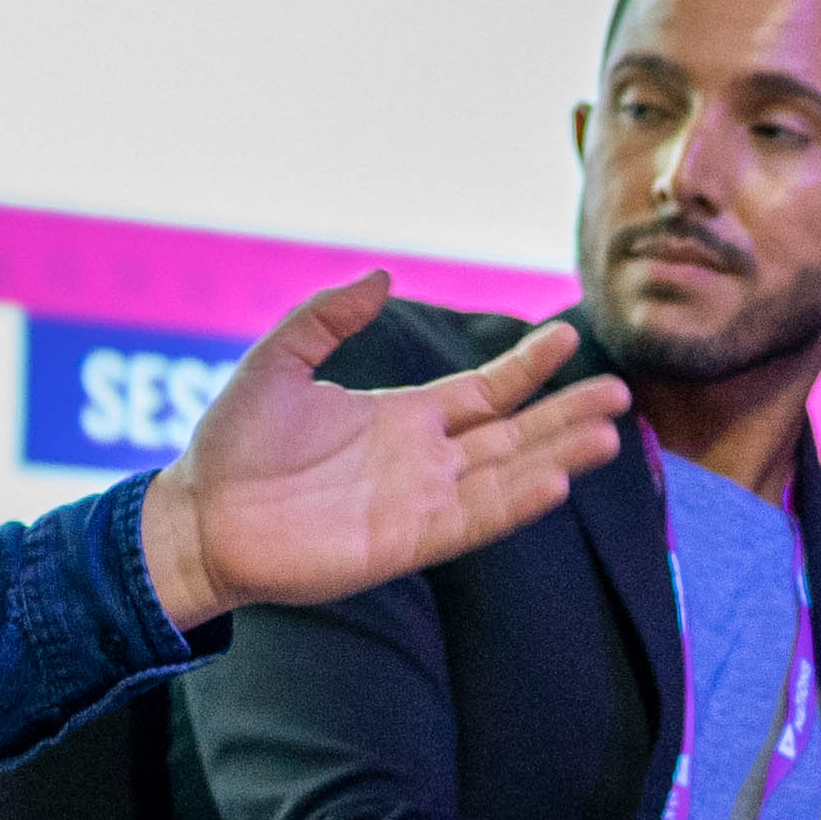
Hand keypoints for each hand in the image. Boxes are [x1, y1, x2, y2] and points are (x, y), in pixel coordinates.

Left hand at [143, 275, 629, 628]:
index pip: (486, 391)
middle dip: (567, 415)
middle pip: (515, 434)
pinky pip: (474, 520)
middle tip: (620, 394)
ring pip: (508, 476)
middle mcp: (424, 460)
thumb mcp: (279, 360)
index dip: (527, 366)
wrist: (199, 516)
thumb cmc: (233, 443)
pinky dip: (515, 502)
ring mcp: (421, 503)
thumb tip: (381, 276)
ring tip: (607, 436)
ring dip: (557, 457)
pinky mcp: (407, 542)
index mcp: (403, 418)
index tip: (568, 339)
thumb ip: (328, 318)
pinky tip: (554, 482)